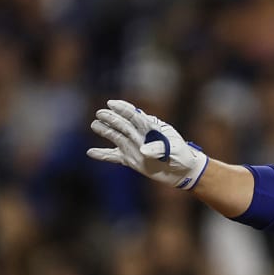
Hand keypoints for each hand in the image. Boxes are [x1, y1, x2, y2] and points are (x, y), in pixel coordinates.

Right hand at [87, 99, 208, 188]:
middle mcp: (139, 135)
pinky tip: (91, 152)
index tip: (111, 103)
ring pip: (116, 136)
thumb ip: (159, 148)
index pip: (135, 115)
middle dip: (111, 118)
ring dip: (105, 131)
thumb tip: (142, 150)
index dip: (123, 108)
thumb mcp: (174, 151)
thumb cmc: (182, 156)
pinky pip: (114, 156)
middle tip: (99, 114)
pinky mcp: (131, 160)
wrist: (183, 171)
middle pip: (122, 124)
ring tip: (94, 125)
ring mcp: (134, 147)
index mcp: (151, 128)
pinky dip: (103, 155)